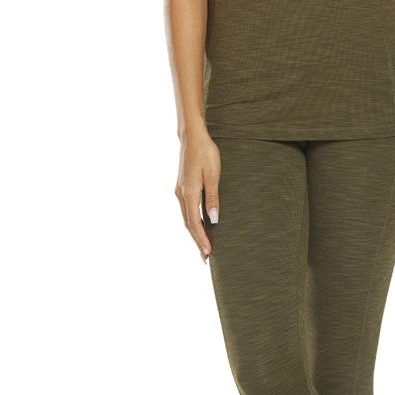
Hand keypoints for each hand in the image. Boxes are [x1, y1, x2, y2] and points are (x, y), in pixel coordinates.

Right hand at [175, 131, 221, 263]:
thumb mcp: (213, 175)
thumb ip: (213, 198)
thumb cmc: (205, 153)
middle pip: (188, 224)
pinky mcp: (182, 187)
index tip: (208, 252)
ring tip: (203, 245)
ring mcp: (180, 191)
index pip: (194, 223)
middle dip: (197, 241)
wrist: (193, 137)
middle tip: (206, 257)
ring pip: (187, 218)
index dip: (201, 239)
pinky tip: (200, 225)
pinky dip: (193, 221)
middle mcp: (181, 194)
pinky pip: (187, 210)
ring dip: (194, 232)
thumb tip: (213, 220)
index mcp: (189, 193)